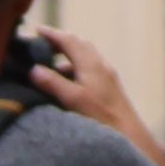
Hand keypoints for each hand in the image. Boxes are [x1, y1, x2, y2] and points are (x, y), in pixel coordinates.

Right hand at [25, 26, 151, 141]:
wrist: (130, 134)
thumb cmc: (102, 117)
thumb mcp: (73, 99)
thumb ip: (53, 83)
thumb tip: (34, 70)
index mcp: (91, 64)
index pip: (69, 41)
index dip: (52, 35)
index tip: (37, 30)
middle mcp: (101, 66)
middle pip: (80, 46)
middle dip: (61, 43)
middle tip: (43, 45)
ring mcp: (107, 77)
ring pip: (85, 59)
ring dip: (68, 58)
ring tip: (50, 67)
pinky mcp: (110, 89)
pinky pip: (90, 71)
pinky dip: (75, 71)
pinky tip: (68, 85)